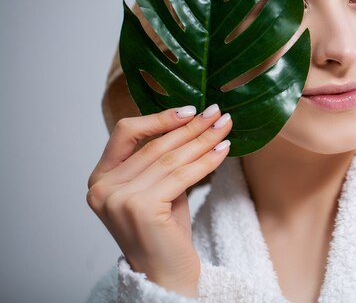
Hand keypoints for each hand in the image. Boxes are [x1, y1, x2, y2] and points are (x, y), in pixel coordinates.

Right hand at [87, 104, 231, 297]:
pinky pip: (182, 176)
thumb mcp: (158, 189)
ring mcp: (118, 199)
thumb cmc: (163, 233)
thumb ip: (162, 160)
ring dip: (203, 140)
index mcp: (100, 179)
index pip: (126, 133)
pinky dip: (207, 162)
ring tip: (225, 128)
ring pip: (171, 158)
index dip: (159, 118)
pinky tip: (223, 151)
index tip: (190, 110)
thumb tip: (193, 121)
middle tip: (218, 113)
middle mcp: (102, 188)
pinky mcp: (140, 208)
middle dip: (191, 128)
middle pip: (155, 145)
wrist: (166, 276)